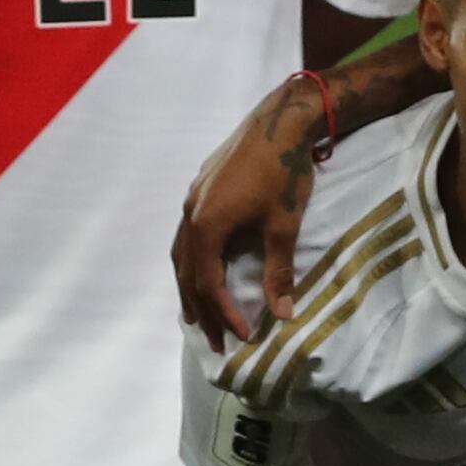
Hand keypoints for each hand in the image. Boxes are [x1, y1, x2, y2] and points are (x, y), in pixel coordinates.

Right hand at [175, 77, 331, 344]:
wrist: (278, 123)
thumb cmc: (283, 173)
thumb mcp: (283, 226)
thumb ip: (279, 271)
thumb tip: (284, 315)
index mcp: (206, 227)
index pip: (209, 283)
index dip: (225, 313)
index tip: (243, 337)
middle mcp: (190, 216)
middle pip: (187, 274)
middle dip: (203, 310)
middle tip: (217, 343)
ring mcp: (191, 202)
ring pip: (181, 256)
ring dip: (190, 288)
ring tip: (199, 318)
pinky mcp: (199, 192)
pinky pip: (186, 238)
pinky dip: (191, 263)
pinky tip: (200, 271)